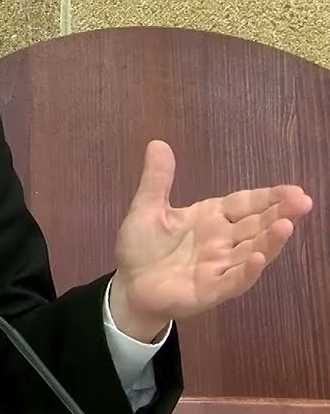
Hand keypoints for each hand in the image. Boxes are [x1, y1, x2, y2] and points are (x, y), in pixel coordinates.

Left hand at [109, 140, 313, 341]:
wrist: (129, 285)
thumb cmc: (143, 246)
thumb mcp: (147, 208)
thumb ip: (157, 180)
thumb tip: (158, 143)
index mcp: (211, 218)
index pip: (245, 204)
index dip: (268, 197)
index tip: (293, 190)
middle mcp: (222, 241)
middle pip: (256, 226)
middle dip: (280, 214)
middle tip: (303, 202)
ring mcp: (219, 266)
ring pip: (252, 252)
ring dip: (270, 240)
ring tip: (287, 225)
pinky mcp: (210, 289)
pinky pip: (233, 280)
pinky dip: (246, 270)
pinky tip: (257, 258)